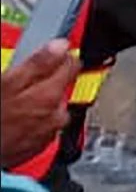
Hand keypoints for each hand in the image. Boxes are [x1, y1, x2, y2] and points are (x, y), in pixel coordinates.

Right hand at [1, 39, 78, 169]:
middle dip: (45, 80)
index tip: (54, 50)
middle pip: (61, 87)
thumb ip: (38, 62)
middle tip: (22, 79)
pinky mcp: (39, 145)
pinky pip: (42, 124)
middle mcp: (56, 116)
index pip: (72, 65)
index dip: (62, 55)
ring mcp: (49, 132)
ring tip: (14, 101)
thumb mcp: (7, 82)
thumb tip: (60, 46)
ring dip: (38, 100)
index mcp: (50, 96)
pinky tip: (15, 117)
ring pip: (51, 106)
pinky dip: (33, 118)